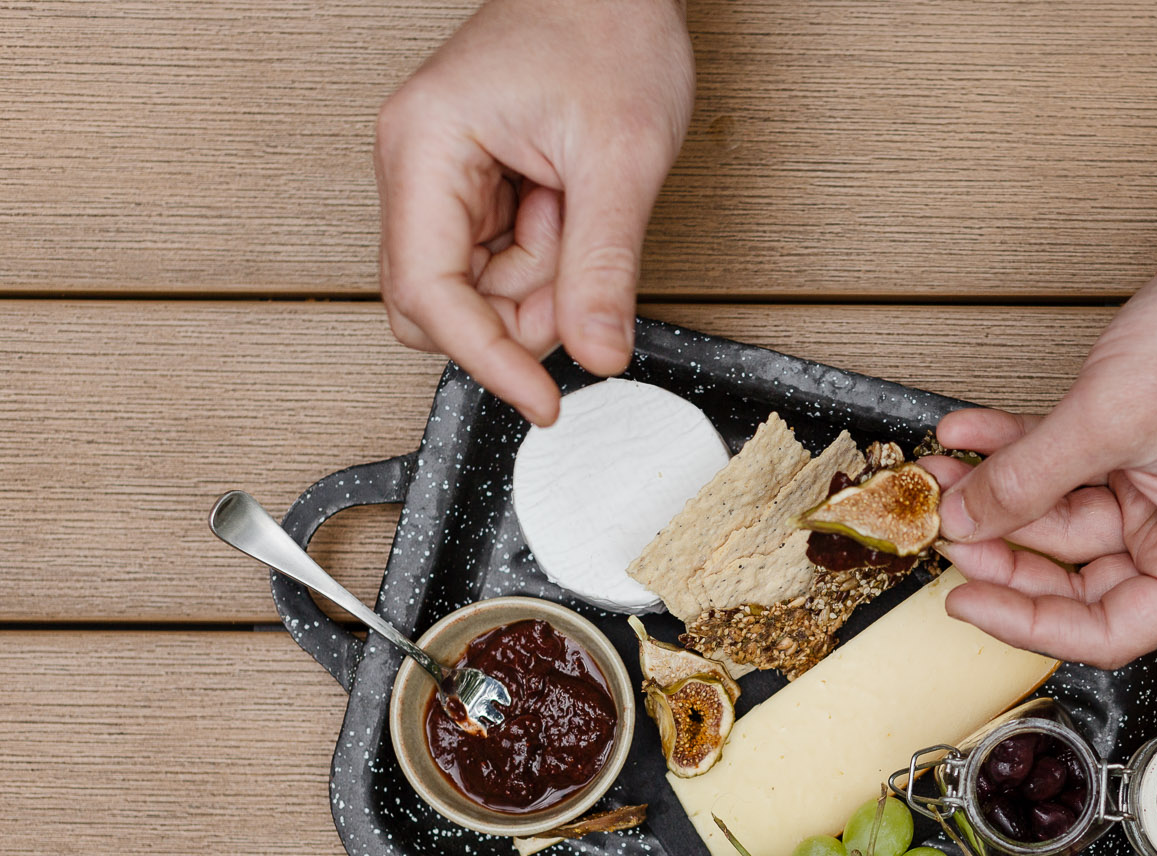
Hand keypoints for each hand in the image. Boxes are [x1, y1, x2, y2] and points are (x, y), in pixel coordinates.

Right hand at [374, 0, 692, 423]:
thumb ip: (603, 265)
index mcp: (424, 146)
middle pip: (439, 303)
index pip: (429, 293)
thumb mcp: (622, 157)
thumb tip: (597, 353)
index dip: (486, 359)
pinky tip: (573, 206)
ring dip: (541, 280)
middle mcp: (416, 165)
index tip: (542, 400)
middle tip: (582, 271)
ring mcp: (442, 179)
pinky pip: (501, 262)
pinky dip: (548, 258)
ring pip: (477, 290)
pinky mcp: (475, 189)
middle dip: (516, 313)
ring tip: (583, 209)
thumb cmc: (607, 30)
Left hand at [925, 237, 1156, 667]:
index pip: (1109, 630)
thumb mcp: (1110, 419)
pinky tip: (970, 434)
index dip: (1029, 623)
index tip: (967, 599)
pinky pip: (1066, 468)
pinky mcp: (1140, 450)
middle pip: (1079, 578)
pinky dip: (1018, 452)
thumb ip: (1028, 479)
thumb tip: (966, 519)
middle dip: (1005, 550)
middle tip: (947, 527)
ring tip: (943, 469)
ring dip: (1000, 491)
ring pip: (1062, 518)